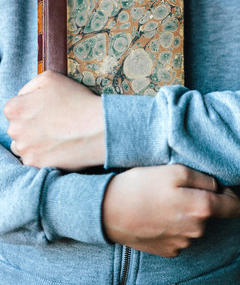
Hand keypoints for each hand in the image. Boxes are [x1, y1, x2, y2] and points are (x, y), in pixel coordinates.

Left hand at [4, 70, 104, 169]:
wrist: (99, 128)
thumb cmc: (77, 100)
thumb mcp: (51, 78)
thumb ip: (29, 86)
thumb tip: (23, 97)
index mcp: (15, 108)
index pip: (14, 109)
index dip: (32, 108)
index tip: (47, 111)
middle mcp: (15, 130)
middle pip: (18, 128)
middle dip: (31, 126)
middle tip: (54, 123)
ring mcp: (25, 150)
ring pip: (23, 145)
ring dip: (34, 142)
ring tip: (56, 137)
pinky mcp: (36, 165)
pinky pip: (34, 160)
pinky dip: (43, 156)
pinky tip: (58, 148)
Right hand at [103, 164, 239, 256]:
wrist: (108, 210)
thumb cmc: (141, 186)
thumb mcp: (175, 171)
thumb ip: (204, 178)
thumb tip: (218, 187)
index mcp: (201, 209)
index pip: (233, 206)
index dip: (232, 196)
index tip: (223, 189)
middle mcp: (196, 231)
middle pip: (209, 213)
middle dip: (200, 200)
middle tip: (176, 189)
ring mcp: (181, 243)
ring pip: (193, 225)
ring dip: (185, 213)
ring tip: (162, 201)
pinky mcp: (167, 250)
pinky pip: (179, 235)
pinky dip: (173, 225)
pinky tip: (156, 215)